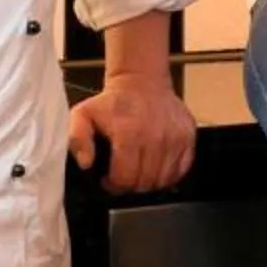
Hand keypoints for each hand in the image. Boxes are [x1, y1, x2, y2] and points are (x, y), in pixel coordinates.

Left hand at [68, 76, 197, 193]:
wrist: (141, 81)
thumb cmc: (112, 102)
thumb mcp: (82, 115)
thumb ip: (77, 139)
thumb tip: (86, 163)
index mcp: (129, 133)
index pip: (125, 178)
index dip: (114, 185)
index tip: (109, 179)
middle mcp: (155, 136)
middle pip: (144, 182)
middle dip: (130, 185)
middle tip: (123, 175)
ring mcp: (175, 137)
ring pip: (163, 180)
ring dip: (149, 181)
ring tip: (138, 170)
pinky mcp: (188, 137)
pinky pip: (181, 170)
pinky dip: (168, 174)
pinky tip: (155, 165)